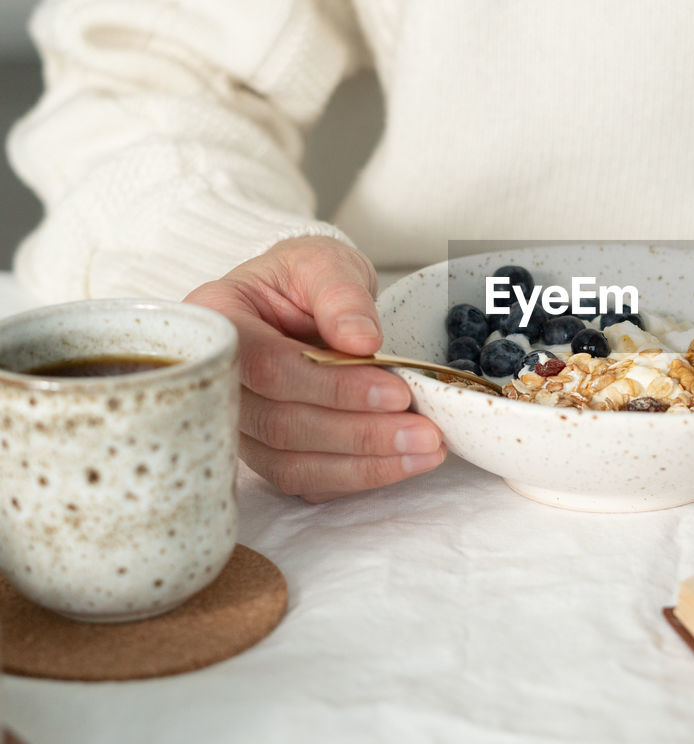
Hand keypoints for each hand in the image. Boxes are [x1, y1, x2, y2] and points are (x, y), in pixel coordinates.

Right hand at [185, 236, 444, 500]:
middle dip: (360, 434)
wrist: (301, 298)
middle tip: (425, 432)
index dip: (333, 387)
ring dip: (364, 466)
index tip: (396, 393)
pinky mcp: (263, 451)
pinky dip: (355, 477)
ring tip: (425, 451)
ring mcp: (237, 422)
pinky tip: (401, 463)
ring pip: (291, 464)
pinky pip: (303, 480)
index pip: (266, 366)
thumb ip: (340, 294)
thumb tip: (360, 340)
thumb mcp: (325, 262)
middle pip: (280, 425)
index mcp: (217, 319)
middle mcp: (217, 380)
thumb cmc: (306, 276)